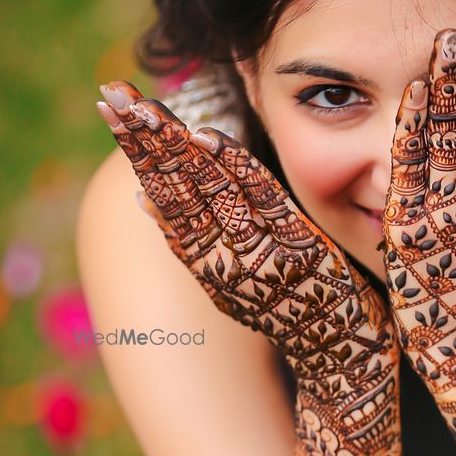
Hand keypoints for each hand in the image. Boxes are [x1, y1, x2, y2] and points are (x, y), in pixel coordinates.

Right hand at [96, 81, 396, 398]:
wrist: (345, 364)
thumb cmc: (294, 313)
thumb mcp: (234, 282)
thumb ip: (195, 242)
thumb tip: (146, 200)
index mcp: (204, 262)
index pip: (161, 192)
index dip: (136, 148)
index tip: (110, 106)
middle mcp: (221, 259)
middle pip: (174, 186)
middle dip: (143, 137)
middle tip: (111, 91)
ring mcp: (257, 253)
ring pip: (207, 189)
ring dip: (174, 144)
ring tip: (143, 105)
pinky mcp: (297, 248)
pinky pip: (260, 200)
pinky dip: (233, 167)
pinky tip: (208, 136)